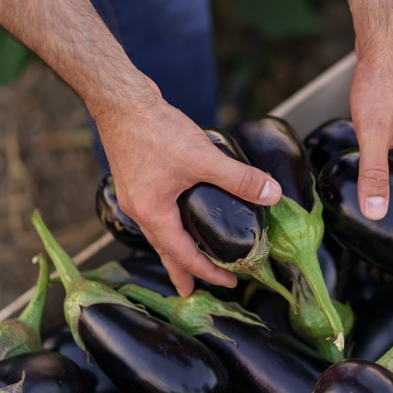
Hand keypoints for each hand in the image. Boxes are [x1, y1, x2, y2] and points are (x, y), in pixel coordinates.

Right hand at [95, 89, 281, 295]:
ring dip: (175, 248)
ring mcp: (135, 194)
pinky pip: (155, 212)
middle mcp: (139, 210)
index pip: (183, 255)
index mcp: (153, 214)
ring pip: (158, 232)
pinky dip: (169, 224)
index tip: (229, 282)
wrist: (121, 100)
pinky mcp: (137, 178)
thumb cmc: (155, 130)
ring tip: (187, 258)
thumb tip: (272, 195)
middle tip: (192, 291)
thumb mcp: (204, 159)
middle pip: (164, 251)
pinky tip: (180, 215)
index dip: (207, 272)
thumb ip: (239, 179)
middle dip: (182, 271)